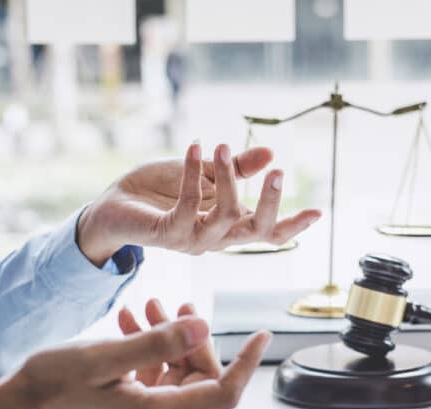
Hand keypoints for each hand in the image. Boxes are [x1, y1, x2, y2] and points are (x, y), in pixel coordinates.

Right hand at [0, 311, 270, 408]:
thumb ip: (156, 342)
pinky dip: (149, 351)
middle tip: (171, 303)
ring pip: (178, 375)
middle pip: (200, 378)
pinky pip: (156, 380)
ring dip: (167, 340)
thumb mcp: (103, 356)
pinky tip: (131, 324)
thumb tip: (202, 327)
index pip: (223, 392)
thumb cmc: (49, 386)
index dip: (245, 362)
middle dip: (190, 337)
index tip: (261, 334)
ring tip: (145, 307)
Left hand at [76, 142, 321, 264]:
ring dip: (229, 181)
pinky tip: (196, 147)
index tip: (317, 211)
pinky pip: (187, 206)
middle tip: (279, 173)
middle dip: (269, 204)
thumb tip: (270, 152)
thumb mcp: (205, 172)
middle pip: (255, 231)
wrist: (112, 205)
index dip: (293, 226)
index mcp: (228, 226)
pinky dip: (193, 173)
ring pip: (224, 217)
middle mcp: (215, 238)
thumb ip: (238, 168)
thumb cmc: (158, 191)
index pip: (267, 233)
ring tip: (224, 147)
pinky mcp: (166, 233)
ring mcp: (191, 240)